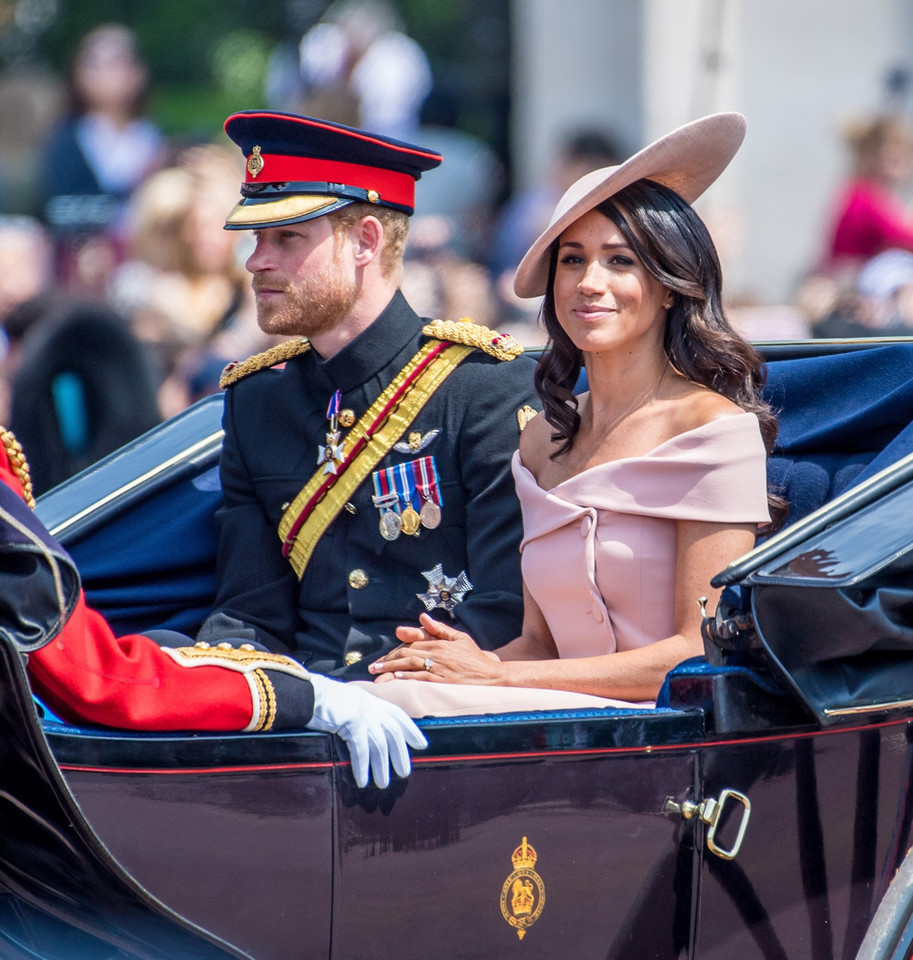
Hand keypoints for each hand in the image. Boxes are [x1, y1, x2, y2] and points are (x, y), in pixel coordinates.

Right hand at [306, 673, 426, 787]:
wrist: (308, 692)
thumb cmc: (323, 698)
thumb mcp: (348, 701)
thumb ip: (360, 712)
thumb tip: (365, 730)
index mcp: (371, 700)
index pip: (398, 715)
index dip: (410, 730)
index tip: (421, 744)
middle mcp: (371, 706)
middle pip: (393, 733)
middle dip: (400, 754)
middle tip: (404, 773)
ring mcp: (363, 714)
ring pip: (379, 745)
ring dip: (381, 767)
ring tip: (383, 783)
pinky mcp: (352, 722)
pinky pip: (361, 750)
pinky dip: (362, 766)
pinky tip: (362, 780)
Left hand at [368, 613, 501, 683]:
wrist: (491, 675)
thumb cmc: (474, 658)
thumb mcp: (459, 638)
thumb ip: (439, 629)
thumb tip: (422, 617)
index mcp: (440, 643)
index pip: (412, 643)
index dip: (396, 650)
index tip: (383, 656)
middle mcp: (438, 654)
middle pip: (408, 654)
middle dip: (388, 660)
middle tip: (374, 666)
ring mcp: (441, 668)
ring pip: (412, 665)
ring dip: (392, 668)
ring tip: (378, 672)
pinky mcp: (444, 681)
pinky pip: (423, 677)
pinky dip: (409, 677)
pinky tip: (398, 677)